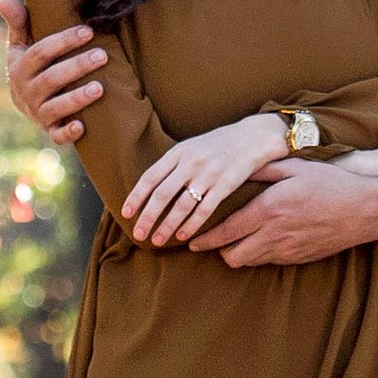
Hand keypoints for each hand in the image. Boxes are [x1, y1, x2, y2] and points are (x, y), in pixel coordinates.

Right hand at [0, 0, 104, 146]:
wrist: (26, 103)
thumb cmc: (29, 64)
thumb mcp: (20, 44)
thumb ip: (17, 21)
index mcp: (20, 68)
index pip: (40, 53)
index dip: (63, 42)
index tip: (88, 31)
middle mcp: (26, 92)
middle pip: (51, 79)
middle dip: (77, 67)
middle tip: (103, 55)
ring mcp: (37, 113)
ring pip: (55, 108)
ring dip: (77, 99)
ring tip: (100, 88)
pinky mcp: (49, 130)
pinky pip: (56, 136)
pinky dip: (67, 133)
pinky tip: (83, 126)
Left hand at [122, 112, 287, 247]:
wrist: (251, 137)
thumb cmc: (217, 145)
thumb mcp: (191, 147)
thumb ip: (172, 164)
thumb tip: (149, 187)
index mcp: (178, 152)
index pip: (150, 177)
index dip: (136, 196)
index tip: (126, 213)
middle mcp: (190, 163)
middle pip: (162, 195)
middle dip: (147, 217)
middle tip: (138, 234)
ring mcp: (208, 174)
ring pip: (181, 206)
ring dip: (167, 226)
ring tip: (157, 240)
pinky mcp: (224, 186)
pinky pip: (204, 210)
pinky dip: (191, 225)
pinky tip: (182, 236)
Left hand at [191, 157, 377, 267]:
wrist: (364, 209)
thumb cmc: (330, 182)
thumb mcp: (294, 167)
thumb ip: (262, 169)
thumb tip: (236, 166)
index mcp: (269, 209)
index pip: (226, 232)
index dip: (205, 239)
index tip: (192, 240)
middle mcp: (274, 234)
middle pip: (232, 256)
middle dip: (218, 251)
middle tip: (209, 242)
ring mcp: (287, 250)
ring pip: (249, 263)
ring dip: (237, 254)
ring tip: (233, 243)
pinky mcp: (299, 259)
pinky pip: (268, 263)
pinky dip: (258, 255)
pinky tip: (260, 242)